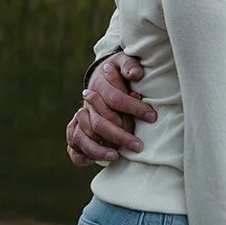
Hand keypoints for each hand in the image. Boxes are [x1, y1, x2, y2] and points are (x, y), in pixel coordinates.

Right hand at [64, 51, 154, 166]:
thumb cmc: (117, 71)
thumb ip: (129, 65)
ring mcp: (78, 121)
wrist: (101, 77)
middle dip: (120, 136)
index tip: (152, 117)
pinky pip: (73, 150)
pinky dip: (83, 157)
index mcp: (97, 86)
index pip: (115, 99)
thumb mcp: (123, 62)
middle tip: (139, 146)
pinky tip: (97, 162)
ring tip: (117, 156)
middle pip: (99, 123)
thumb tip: (136, 74)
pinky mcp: (75, 133)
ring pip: (82, 138)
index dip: (134, 108)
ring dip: (99, 150)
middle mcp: (85, 105)